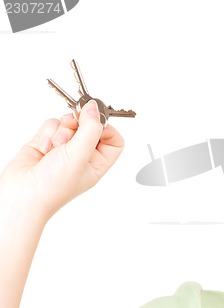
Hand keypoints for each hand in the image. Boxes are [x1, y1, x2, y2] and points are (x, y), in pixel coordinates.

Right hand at [0, 100, 123, 220]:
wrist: (21, 195)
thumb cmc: (53, 187)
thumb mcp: (80, 155)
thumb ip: (90, 129)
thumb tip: (95, 108)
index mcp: (98, 162)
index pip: (114, 140)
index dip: (107, 129)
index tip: (96, 123)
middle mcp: (83, 155)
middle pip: (91, 126)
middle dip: (80, 125)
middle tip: (73, 127)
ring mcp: (64, 148)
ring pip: (70, 122)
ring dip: (61, 130)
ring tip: (56, 146)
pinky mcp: (46, 142)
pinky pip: (52, 125)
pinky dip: (47, 133)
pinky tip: (43, 149)